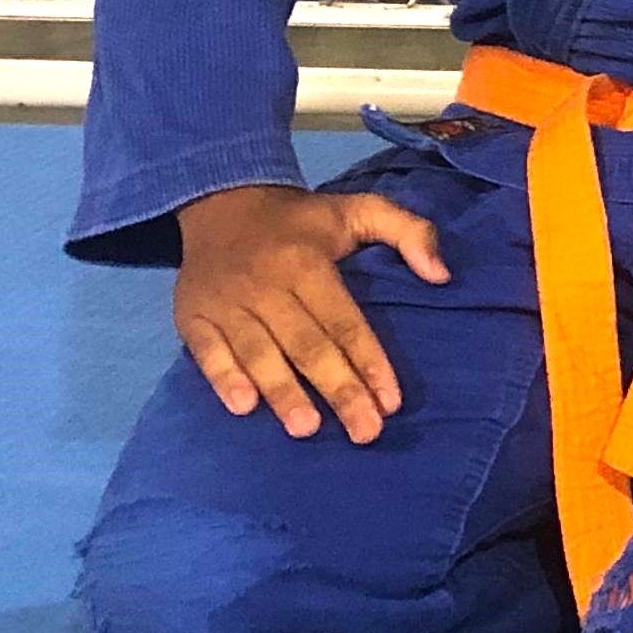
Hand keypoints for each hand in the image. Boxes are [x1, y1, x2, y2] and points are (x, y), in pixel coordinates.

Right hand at [172, 183, 439, 440]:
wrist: (221, 201)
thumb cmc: (302, 221)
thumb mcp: (361, 209)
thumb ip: (410, 231)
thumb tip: (442, 275)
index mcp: (308, 263)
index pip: (345, 321)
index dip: (369, 361)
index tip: (391, 402)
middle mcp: (267, 284)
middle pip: (307, 345)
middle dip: (338, 390)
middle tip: (365, 432)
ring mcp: (226, 302)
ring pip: (258, 352)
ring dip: (282, 392)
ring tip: (307, 428)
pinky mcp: (191, 315)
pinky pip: (206, 350)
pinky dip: (223, 377)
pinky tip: (243, 407)